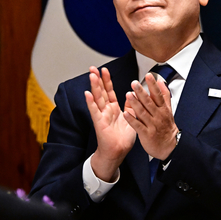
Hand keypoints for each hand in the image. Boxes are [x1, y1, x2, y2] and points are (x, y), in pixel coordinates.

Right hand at [85, 66, 136, 181]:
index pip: (109, 91)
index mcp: (113, 108)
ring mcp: (101, 115)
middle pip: (101, 91)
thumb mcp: (131, 118)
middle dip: (97, 79)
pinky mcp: (99, 123)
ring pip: (97, 98)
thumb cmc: (123, 138)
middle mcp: (106, 110)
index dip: (107, 80)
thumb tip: (133, 95)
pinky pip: (94, 111)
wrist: (119, 152)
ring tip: (91, 75)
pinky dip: (91, 102)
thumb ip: (130, 107)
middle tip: (93, 68)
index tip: (104, 70)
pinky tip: (87, 94)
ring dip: (94, 86)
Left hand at [123, 72, 178, 159]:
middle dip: (141, 92)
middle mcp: (157, 116)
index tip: (149, 76)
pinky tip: (126, 113)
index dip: (153, 85)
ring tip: (128, 95)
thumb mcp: (168, 110)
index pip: (158, 95)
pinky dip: (132, 120)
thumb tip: (161, 82)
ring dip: (135, 103)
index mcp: (162, 109)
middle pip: (149, 102)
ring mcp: (152, 125)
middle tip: (134, 83)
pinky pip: (138, 126)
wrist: (169, 147)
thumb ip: (164, 95)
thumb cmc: (166, 127)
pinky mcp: (146, 134)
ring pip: (143, 112)